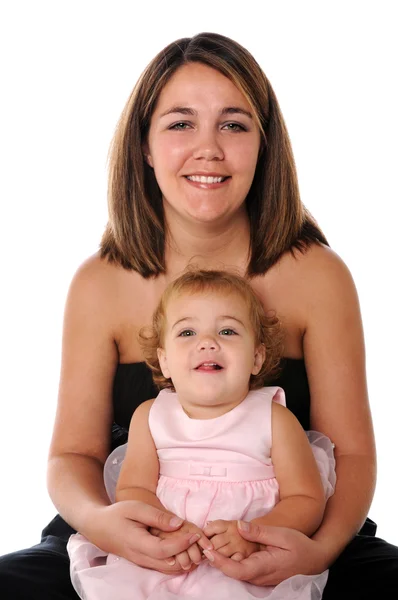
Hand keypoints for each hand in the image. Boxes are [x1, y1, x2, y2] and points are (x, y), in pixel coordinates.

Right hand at [83, 500, 201, 573]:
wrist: (99, 527)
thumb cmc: (117, 514)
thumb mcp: (136, 508)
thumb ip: (157, 516)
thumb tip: (179, 523)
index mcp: (137, 543)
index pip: (164, 550)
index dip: (182, 544)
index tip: (196, 534)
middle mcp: (141, 558)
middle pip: (170, 564)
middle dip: (188, 555)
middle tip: (201, 542)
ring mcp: (142, 563)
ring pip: (168, 569)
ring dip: (184, 560)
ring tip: (196, 544)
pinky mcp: (145, 563)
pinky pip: (164, 567)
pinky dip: (177, 560)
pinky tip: (184, 547)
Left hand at [203, 521, 328, 585]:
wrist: (314, 559)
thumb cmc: (299, 546)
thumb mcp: (281, 534)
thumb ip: (260, 532)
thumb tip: (239, 526)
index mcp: (263, 567)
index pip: (236, 570)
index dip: (219, 562)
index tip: (207, 550)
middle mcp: (259, 576)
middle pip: (231, 573)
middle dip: (215, 560)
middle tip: (200, 544)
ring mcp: (259, 578)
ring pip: (235, 573)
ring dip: (220, 561)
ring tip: (206, 545)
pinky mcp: (260, 575)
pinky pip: (241, 571)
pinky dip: (228, 562)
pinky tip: (221, 550)